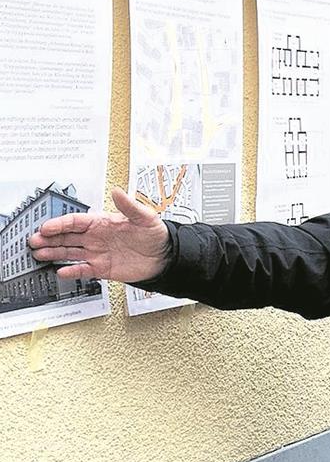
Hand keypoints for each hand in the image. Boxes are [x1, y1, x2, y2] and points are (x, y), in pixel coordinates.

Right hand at [28, 187, 170, 282]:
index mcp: (103, 223)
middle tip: (33, 240)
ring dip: (54, 253)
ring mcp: (98, 253)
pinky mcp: (102, 268)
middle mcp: (97, 238)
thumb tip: (118, 191)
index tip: (46, 227)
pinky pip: (82, 270)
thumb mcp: (145, 218)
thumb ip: (129, 206)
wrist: (164, 257)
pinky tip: (60, 271)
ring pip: (70, 252)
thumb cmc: (155, 234)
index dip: (60, 224)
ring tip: (38, 254)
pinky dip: (71, 270)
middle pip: (67, 237)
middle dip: (49, 238)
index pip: (76, 222)